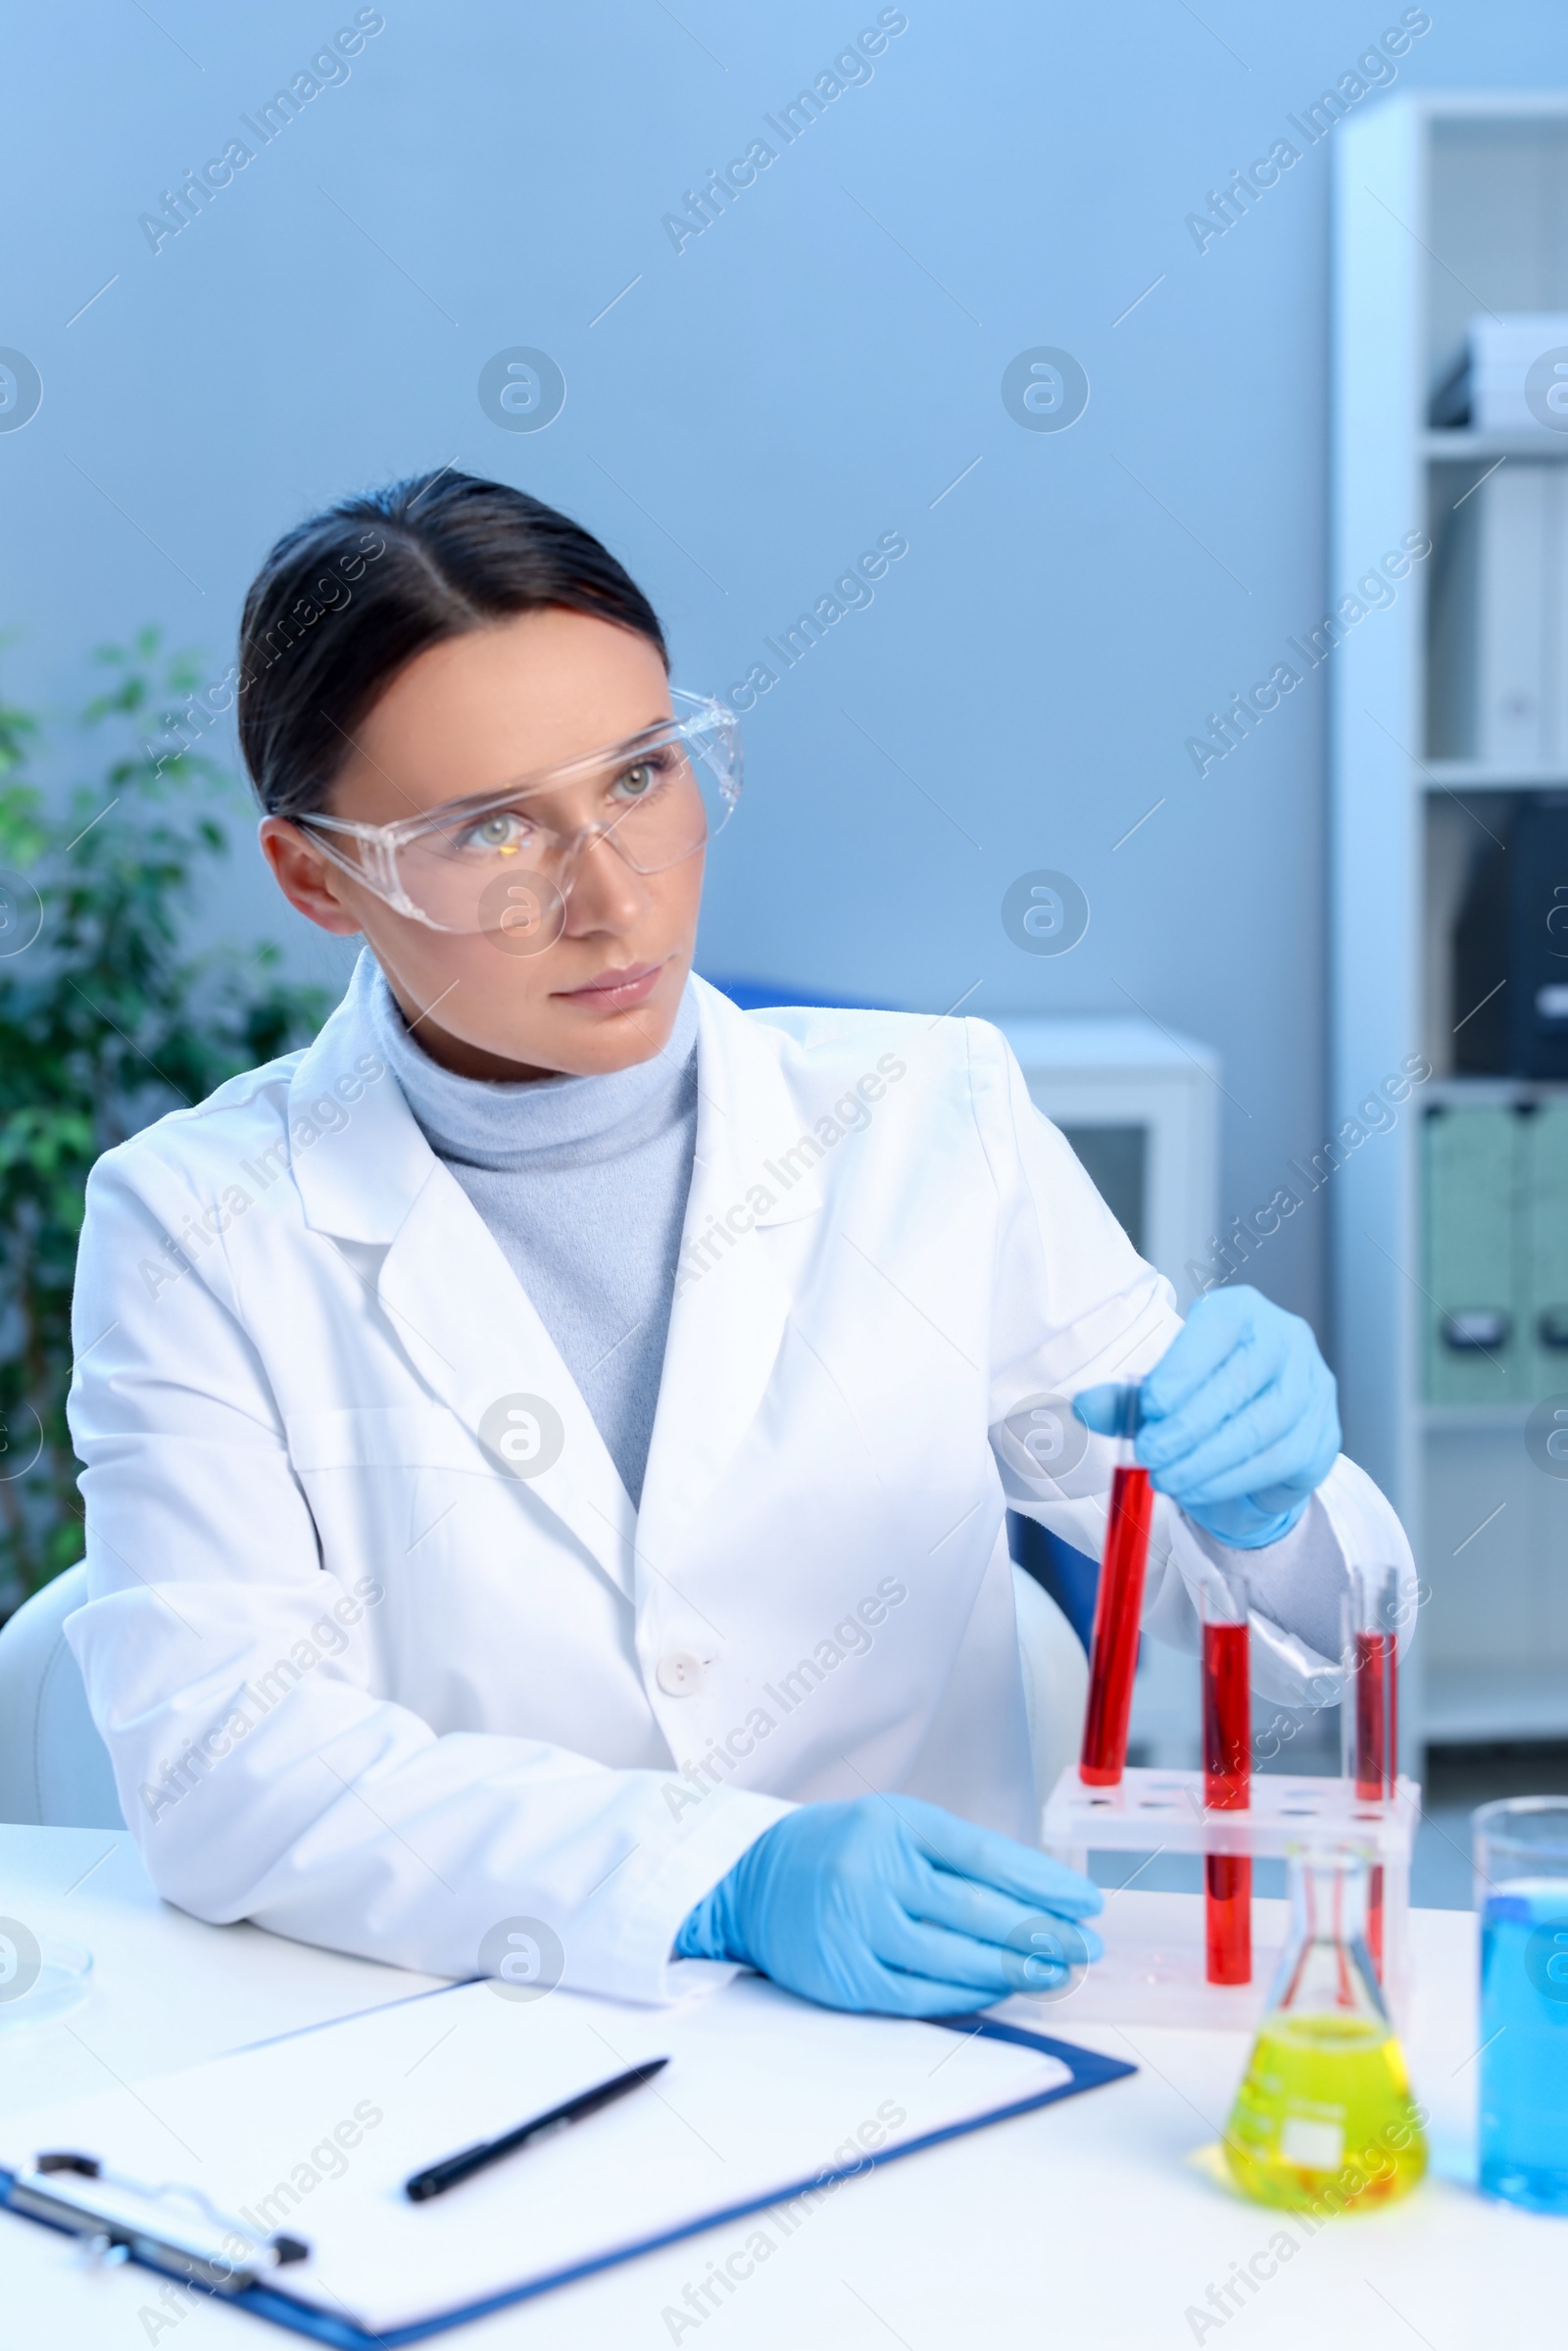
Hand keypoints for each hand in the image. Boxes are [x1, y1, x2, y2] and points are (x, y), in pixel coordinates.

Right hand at [674, 1794, 1102, 2015]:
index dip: (1043, 1883)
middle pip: (977, 1911)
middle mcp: (873, 1872)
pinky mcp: (846, 1977)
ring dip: (1015, 1970)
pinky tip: (1001, 1991)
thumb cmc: (840, 1850)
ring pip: (955, 1959)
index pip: (986, 1856)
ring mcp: (857, 1928)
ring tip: (1056, 1974)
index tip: (1087, 1903)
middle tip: (1086, 1947)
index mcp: (893, 1824)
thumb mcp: (894, 1826)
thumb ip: (957, 1856)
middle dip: (1043, 1933)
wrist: (751, 1882)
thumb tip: (1038, 1898)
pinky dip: (969, 1996)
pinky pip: (923, 1996)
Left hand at [1074, 1285, 1340, 1549]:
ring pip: (1262, 1425)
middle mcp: (1286, 1339)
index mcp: (1241, 1310)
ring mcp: (1312, 1385)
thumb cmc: (1202, 1399)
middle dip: (1189, 1423)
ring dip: (1207, 1459)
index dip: (1184, 1367)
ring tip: (1167, 1477)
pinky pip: (1278, 1459)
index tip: (1150, 1404)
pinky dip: (1231, 1478)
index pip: (1217, 1329)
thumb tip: (1086, 1406)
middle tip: (1149, 1452)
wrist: (1252, 1437)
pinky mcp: (1322, 1432)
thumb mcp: (1159, 1391)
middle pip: (1240, 1380)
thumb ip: (1124, 1398)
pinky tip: (1197, 1488)